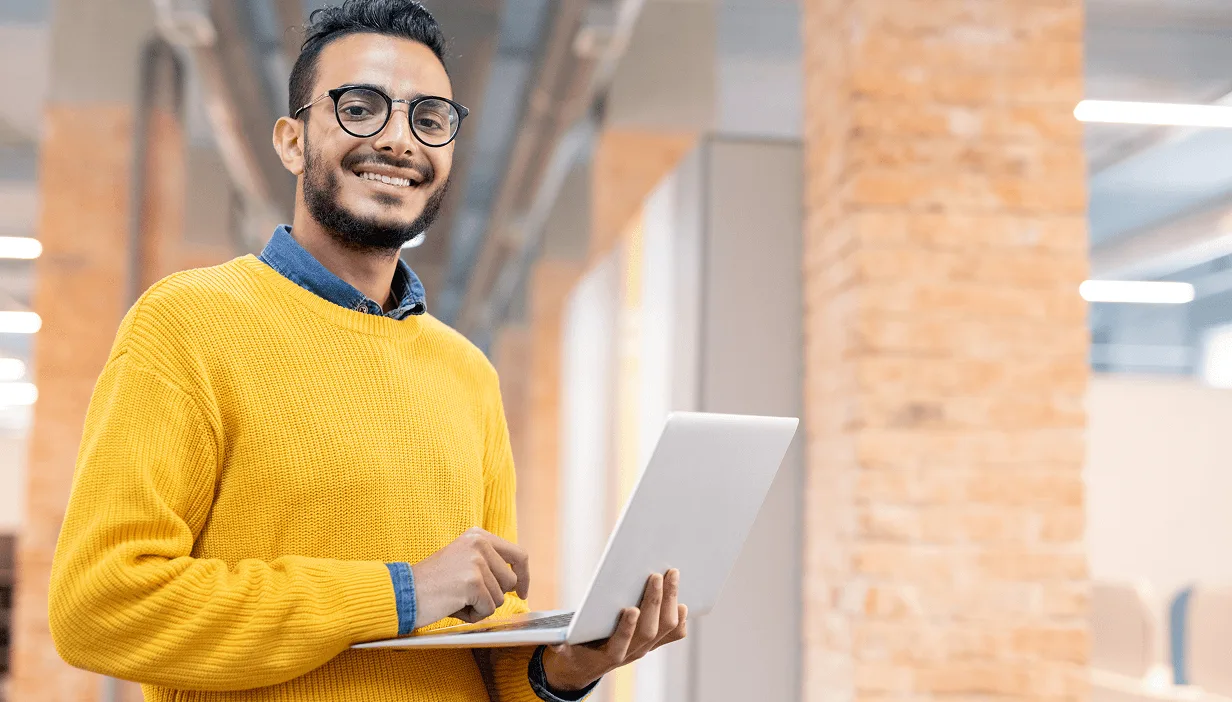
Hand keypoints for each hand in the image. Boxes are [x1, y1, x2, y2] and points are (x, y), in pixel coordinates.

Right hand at [411, 527, 529, 625]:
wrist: (403, 592)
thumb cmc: (432, 583)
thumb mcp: (462, 561)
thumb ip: (488, 564)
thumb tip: (517, 582)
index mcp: (478, 535)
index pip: (518, 555)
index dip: (524, 576)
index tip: (523, 592)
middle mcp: (479, 543)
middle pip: (510, 581)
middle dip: (493, 595)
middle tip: (465, 595)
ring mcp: (476, 561)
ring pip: (500, 598)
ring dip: (480, 606)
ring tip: (456, 598)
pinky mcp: (473, 581)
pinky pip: (488, 609)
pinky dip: (473, 615)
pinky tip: (453, 606)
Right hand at [541, 569, 687, 691]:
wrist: (586, 664)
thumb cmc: (575, 648)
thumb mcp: (563, 649)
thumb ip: (559, 644)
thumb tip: (554, 641)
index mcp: (608, 656)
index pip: (621, 644)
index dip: (627, 628)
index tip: (631, 609)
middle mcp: (631, 653)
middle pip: (649, 631)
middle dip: (654, 602)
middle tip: (657, 575)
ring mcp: (646, 648)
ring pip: (665, 629)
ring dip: (670, 602)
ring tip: (672, 577)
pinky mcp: (654, 642)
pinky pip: (673, 634)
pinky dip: (681, 619)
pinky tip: (682, 602)